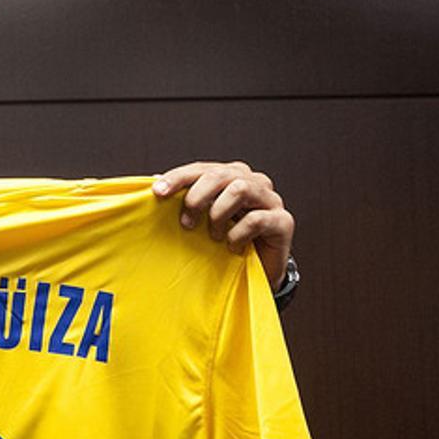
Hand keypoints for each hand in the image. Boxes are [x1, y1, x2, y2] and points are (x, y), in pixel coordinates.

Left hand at [152, 161, 293, 289]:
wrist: (257, 269)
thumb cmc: (226, 239)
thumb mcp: (202, 218)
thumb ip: (185, 198)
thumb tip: (155, 182)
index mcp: (232, 175)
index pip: (202, 168)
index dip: (178, 177)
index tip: (157, 192)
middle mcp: (253, 181)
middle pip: (220, 175)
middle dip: (197, 197)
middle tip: (186, 222)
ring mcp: (271, 199)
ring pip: (240, 189)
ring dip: (219, 213)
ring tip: (214, 234)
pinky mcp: (283, 220)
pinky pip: (256, 219)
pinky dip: (237, 234)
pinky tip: (232, 245)